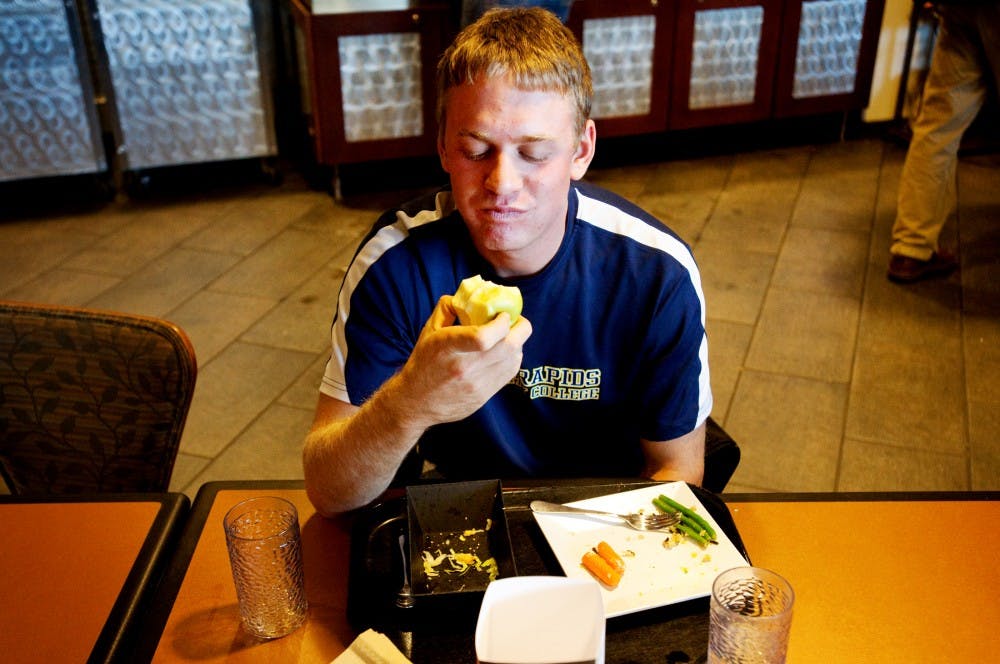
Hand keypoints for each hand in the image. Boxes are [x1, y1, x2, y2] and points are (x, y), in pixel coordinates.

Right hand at [396, 295, 531, 426]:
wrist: (416, 402)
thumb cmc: (423, 361)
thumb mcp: (429, 330)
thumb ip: (447, 307)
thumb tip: (469, 295)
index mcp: (448, 347)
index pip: (483, 337)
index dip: (502, 322)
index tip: (501, 315)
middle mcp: (464, 368)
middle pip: (509, 346)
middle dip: (519, 327)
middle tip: (512, 320)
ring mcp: (477, 385)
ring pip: (514, 358)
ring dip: (517, 342)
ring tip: (506, 336)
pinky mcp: (484, 396)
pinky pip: (511, 372)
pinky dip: (513, 357)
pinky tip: (503, 352)